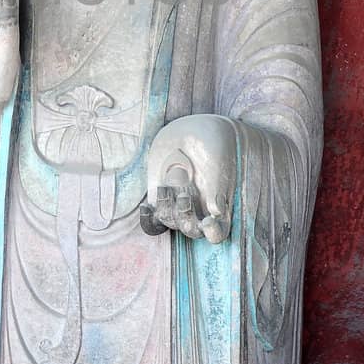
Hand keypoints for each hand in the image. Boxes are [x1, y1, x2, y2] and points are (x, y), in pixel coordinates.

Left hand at [145, 115, 237, 243]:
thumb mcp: (218, 161)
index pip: (218, 232)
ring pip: (172, 222)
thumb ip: (217, 185)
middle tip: (184, 195)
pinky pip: (153, 218)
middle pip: (192, 230)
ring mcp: (179, 204)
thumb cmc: (212, 145)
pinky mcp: (162, 197)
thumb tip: (216, 211)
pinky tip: (145, 208)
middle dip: (186, 218)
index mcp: (218, 204)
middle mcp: (199, 209)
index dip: (213, 233)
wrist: (192, 130)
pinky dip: (148, 217)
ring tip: (169, 183)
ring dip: (168, 208)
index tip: (208, 222)